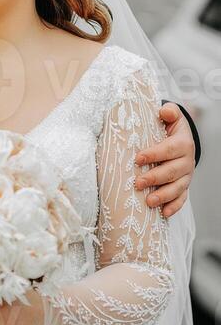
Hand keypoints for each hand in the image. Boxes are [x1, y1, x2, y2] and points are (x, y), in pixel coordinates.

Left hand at [134, 103, 194, 217]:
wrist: (181, 142)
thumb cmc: (169, 130)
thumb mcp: (171, 118)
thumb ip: (169, 112)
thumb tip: (164, 110)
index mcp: (183, 144)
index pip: (169, 149)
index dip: (154, 154)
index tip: (138, 158)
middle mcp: (186, 161)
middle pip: (172, 172)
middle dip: (155, 178)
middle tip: (138, 183)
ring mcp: (186, 177)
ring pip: (177, 188)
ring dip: (163, 196)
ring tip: (149, 202)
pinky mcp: (183, 187)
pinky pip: (181, 199)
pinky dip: (173, 207)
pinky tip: (164, 214)